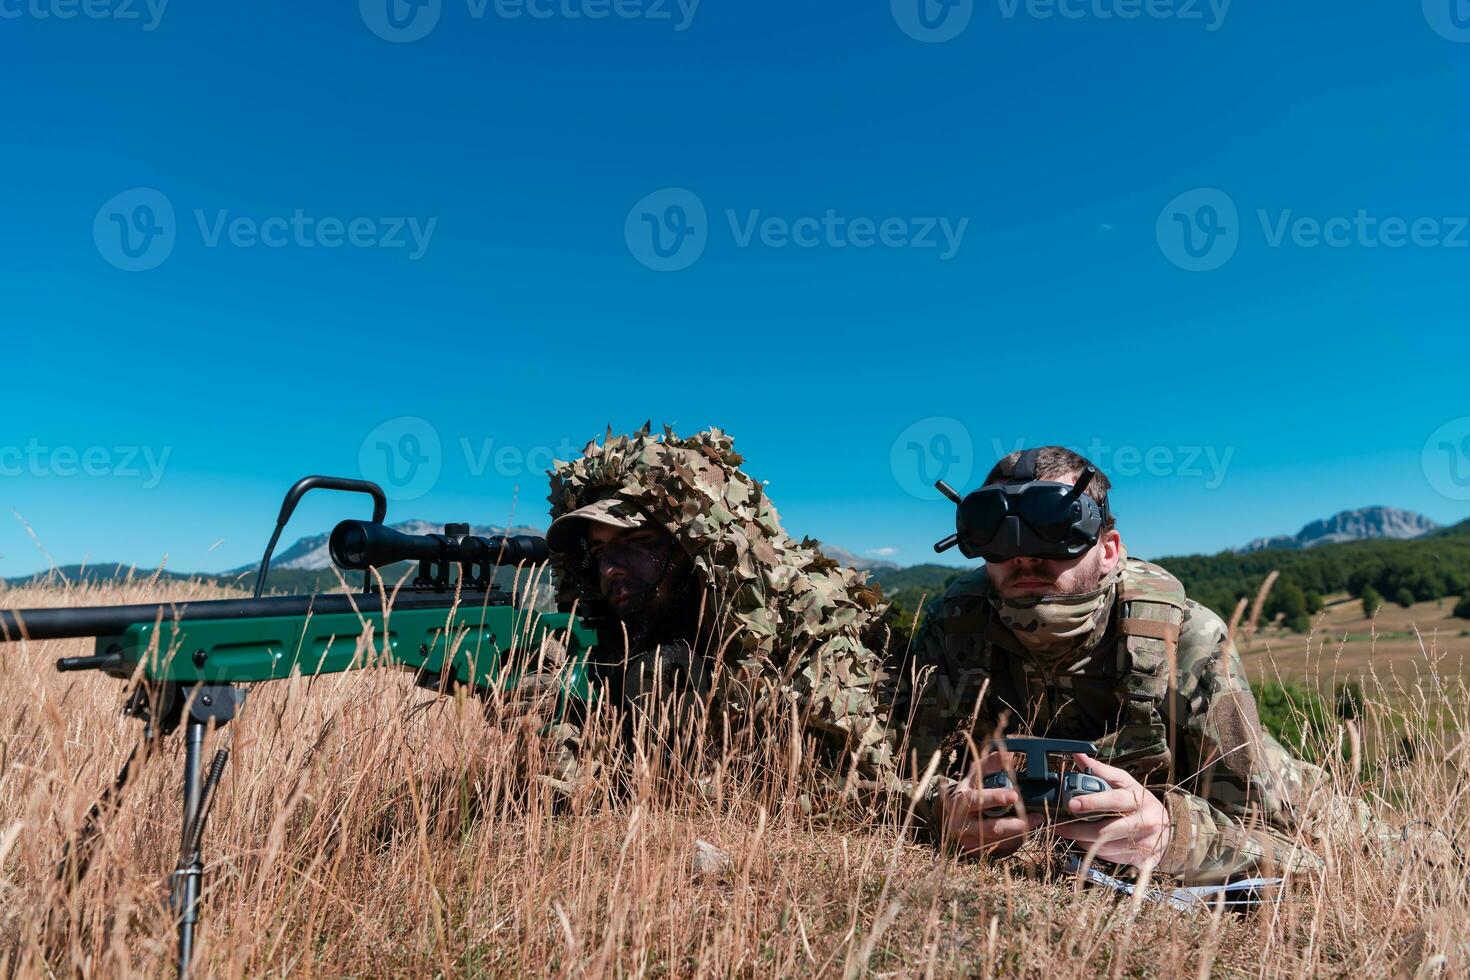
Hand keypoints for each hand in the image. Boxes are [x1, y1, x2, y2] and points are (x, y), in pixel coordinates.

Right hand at [940, 748, 1043, 857]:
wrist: (954, 815)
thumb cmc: (970, 790)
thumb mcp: (976, 775)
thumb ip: (991, 763)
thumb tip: (1011, 754)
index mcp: (960, 799)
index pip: (976, 799)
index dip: (995, 798)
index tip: (1015, 795)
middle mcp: (960, 821)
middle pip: (987, 826)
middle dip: (1010, 824)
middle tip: (1034, 819)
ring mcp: (967, 838)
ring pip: (996, 840)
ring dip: (1017, 832)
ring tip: (1036, 820)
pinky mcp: (974, 849)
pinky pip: (997, 847)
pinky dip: (1013, 839)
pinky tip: (1026, 831)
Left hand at [1052, 753, 1170, 868]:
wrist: (1167, 827)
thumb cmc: (1138, 800)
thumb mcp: (1124, 782)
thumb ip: (1100, 771)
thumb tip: (1077, 755)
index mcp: (1137, 798)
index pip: (1113, 800)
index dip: (1092, 802)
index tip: (1071, 804)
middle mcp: (1143, 821)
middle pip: (1105, 830)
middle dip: (1078, 829)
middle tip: (1059, 826)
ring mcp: (1143, 842)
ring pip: (1105, 847)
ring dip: (1083, 840)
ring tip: (1069, 832)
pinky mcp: (1142, 859)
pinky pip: (1111, 858)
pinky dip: (1094, 851)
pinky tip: (1086, 842)